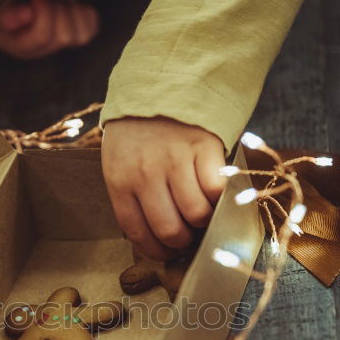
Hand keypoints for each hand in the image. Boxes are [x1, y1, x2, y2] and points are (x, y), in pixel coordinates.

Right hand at [0, 0, 99, 58]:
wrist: (9, 17)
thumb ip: (8, 15)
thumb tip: (28, 13)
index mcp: (22, 47)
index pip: (42, 35)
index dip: (44, 11)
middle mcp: (44, 51)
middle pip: (64, 36)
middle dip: (58, 9)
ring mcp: (61, 46)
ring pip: (82, 35)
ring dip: (73, 11)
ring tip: (58, 1)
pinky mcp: (75, 36)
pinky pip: (92, 29)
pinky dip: (86, 13)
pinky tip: (70, 5)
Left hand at [101, 115, 226, 260]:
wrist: (159, 86)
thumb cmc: (138, 135)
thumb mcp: (121, 164)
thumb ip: (133, 197)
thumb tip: (158, 239)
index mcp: (120, 181)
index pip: (138, 233)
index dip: (157, 250)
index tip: (167, 252)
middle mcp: (145, 173)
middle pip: (170, 230)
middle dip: (182, 240)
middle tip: (188, 233)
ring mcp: (174, 160)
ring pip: (197, 214)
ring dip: (203, 220)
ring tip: (202, 211)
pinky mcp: (202, 147)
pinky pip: (217, 189)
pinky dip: (220, 197)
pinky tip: (215, 191)